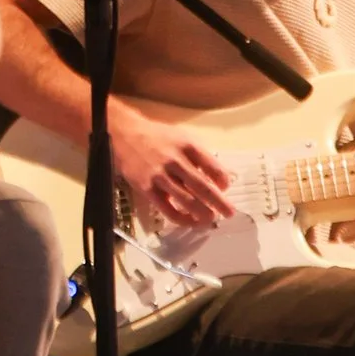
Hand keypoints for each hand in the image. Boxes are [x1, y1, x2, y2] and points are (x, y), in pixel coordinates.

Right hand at [109, 99, 236, 232]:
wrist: (125, 134)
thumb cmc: (157, 137)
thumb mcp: (182, 137)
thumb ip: (199, 156)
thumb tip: (219, 176)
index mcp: (187, 146)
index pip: (213, 166)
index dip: (222, 180)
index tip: (225, 187)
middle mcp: (175, 160)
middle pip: (202, 186)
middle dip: (219, 202)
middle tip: (229, 213)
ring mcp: (160, 176)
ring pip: (187, 200)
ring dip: (202, 213)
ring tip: (210, 219)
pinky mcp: (147, 188)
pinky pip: (167, 209)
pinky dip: (181, 218)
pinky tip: (189, 221)